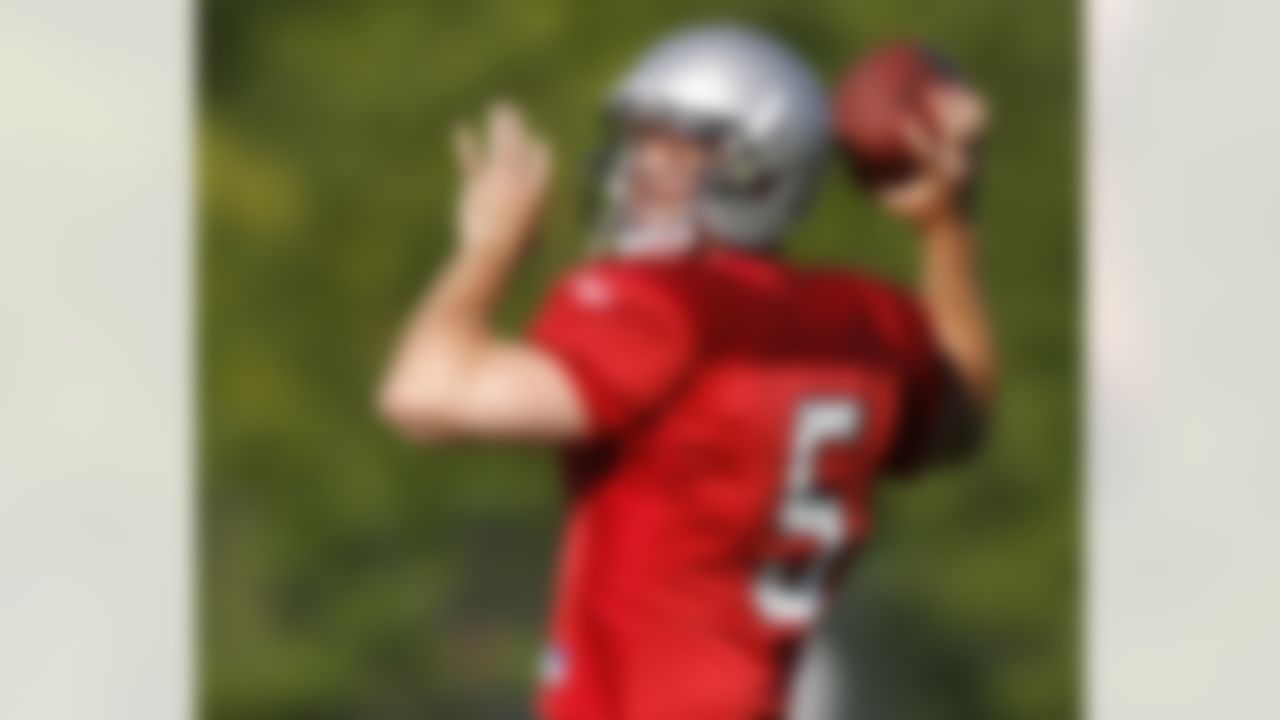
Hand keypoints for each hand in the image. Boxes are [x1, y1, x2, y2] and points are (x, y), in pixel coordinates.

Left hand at [452, 101, 552, 259]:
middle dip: (517, 126)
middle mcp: (521, 175)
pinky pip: (471, 160)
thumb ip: (537, 218)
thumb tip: (535, 221)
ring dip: (500, 124)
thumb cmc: (519, 249)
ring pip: (501, 143)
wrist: (495, 249)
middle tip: (512, 110)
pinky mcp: (475, 184)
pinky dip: (466, 145)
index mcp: (541, 186)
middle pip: (521, 144)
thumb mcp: (537, 234)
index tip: (538, 142)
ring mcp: (498, 177)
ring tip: (499, 108)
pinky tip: (461, 129)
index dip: (540, 149)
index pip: (543, 157)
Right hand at [877, 84, 986, 228]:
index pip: (932, 158)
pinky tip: (957, 84)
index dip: (920, 139)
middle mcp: (964, 168)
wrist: (958, 225)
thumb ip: (867, 177)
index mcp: (942, 182)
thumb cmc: (915, 212)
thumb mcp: (887, 199)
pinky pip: (980, 120)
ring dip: (966, 100)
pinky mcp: (984, 153)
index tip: (904, 121)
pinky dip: (970, 102)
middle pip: (964, 136)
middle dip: (952, 113)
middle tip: (933, 90)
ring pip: (979, 123)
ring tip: (952, 77)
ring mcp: (978, 160)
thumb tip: (843, 151)